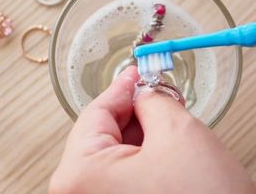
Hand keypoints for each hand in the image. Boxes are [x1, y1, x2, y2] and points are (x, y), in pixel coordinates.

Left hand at [49, 66, 255, 193]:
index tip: (135, 73)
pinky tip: (160, 147)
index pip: (96, 112)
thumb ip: (153, 100)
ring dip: (138, 133)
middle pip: (101, 133)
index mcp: (80, 173)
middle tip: (155, 93)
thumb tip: (145, 91)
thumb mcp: (177, 132)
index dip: (121, 87)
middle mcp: (78, 192)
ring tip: (164, 121)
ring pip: (112, 153)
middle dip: (132, 111)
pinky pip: (120, 173)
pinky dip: (139, 155)